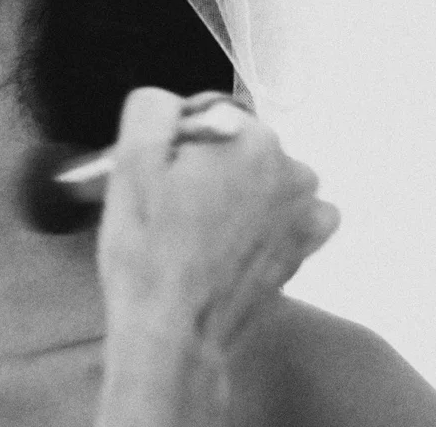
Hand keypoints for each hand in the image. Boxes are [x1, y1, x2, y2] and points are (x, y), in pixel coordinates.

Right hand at [94, 87, 337, 424]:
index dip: (173, 145)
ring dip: (236, 191)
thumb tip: (167, 102)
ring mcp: (302, 208)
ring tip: (198, 231)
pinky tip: (234, 241)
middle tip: (171, 209)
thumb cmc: (148, 256)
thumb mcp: (128, 164)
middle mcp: (287, 165)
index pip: (204, 112)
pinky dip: (267, 219)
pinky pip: (292, 211)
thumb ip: (151, 109)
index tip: (159, 178)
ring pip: (262, 175)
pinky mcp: (306, 244)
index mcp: (245, 137)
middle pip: (236, 143)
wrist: (173, 332)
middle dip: (206, 166)